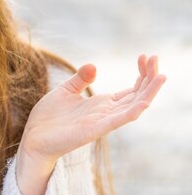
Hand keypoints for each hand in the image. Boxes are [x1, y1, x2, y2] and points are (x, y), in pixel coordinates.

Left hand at [15, 54, 165, 194]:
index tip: (145, 56)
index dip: (141, 74)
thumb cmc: (49, 118)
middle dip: (148, 78)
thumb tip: (94, 65)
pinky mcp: (95, 130)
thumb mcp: (65, 91)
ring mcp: (103, 122)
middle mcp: (106, 113)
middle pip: (136, 95)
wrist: (33, 138)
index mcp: (100, 104)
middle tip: (155, 58)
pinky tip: (144, 101)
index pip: (130, 90)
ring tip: (161, 76)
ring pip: (134, 106)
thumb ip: (80, 79)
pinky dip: (133, 111)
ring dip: (148, 92)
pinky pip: (118, 120)